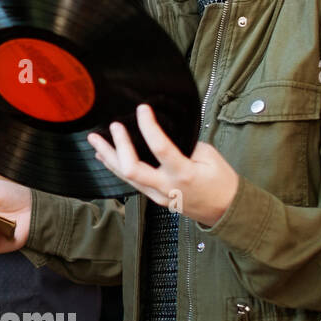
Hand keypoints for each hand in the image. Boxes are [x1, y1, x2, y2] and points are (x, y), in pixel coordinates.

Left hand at [88, 103, 237, 226]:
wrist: (225, 211)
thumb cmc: (221, 183)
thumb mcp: (210, 157)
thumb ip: (185, 144)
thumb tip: (164, 132)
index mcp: (183, 174)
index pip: (160, 148)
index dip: (148, 127)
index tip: (142, 110)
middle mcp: (166, 187)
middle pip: (131, 169)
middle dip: (117, 146)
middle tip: (113, 126)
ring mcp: (157, 195)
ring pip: (125, 177)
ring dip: (108, 156)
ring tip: (95, 139)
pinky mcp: (153, 198)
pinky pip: (130, 182)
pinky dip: (116, 167)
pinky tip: (106, 157)